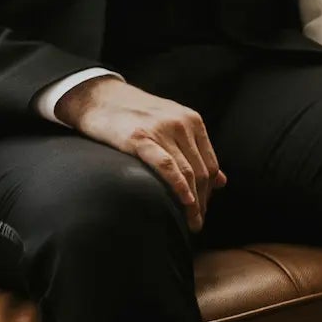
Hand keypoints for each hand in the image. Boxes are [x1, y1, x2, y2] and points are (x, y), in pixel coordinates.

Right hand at [58, 76, 226, 230]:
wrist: (100, 98)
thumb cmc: (136, 116)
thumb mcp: (172, 125)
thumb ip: (195, 150)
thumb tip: (222, 182)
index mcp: (192, 121)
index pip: (210, 164)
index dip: (209, 192)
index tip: (203, 210)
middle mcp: (182, 124)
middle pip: (201, 172)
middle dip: (202, 202)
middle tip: (197, 224)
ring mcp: (162, 130)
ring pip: (187, 172)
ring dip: (192, 202)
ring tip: (191, 223)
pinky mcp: (140, 138)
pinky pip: (166, 165)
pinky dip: (178, 185)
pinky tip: (184, 201)